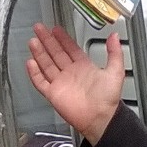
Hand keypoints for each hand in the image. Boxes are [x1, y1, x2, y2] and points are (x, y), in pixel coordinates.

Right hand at [26, 24, 123, 144]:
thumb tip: (115, 36)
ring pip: (46, 64)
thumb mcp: (116, 71)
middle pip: (55, 53)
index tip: (55, 29)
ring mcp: (61, 83)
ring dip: (39, 52)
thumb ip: (115, 53)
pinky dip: (34, 73)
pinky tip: (30, 63)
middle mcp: (70, 73)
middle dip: (46, 40)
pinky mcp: (53, 94)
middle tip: (39, 28)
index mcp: (84, 67)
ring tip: (33, 41)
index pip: (70, 48)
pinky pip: (40, 82)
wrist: (100, 117)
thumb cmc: (108, 99)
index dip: (62, 38)